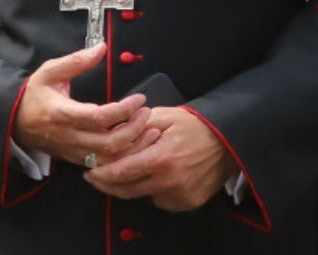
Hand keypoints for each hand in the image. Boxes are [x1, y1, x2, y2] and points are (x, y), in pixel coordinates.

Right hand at [12, 42, 152, 166]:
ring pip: (109, 159)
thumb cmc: (34, 95)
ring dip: (133, 147)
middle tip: (147, 114)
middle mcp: (69, 137)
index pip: (99, 117)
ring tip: (147, 130)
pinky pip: (104, 165)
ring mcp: (73, 151)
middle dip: (134, 130)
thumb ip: (77, 60)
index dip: (124, 110)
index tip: (139, 99)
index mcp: (62, 114)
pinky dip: (123, 156)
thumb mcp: (50, 71)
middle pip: (109, 143)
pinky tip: (134, 143)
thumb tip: (101, 48)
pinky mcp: (76, 159)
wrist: (14, 122)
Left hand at [85, 106, 234, 211]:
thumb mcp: (163, 116)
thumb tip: (111, 134)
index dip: (101, 175)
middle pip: (127, 190)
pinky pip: (161, 200)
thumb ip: (136, 126)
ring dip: (133, 185)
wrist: (228, 139)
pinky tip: (159, 175)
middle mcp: (169, 181)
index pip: (121, 173)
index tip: (89, 172)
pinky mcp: (188, 202)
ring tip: (134, 168)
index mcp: (160, 158)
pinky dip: (155, 190)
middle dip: (108, 184)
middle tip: (97, 177)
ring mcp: (180, 195)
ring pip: (143, 196)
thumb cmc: (194, 124)